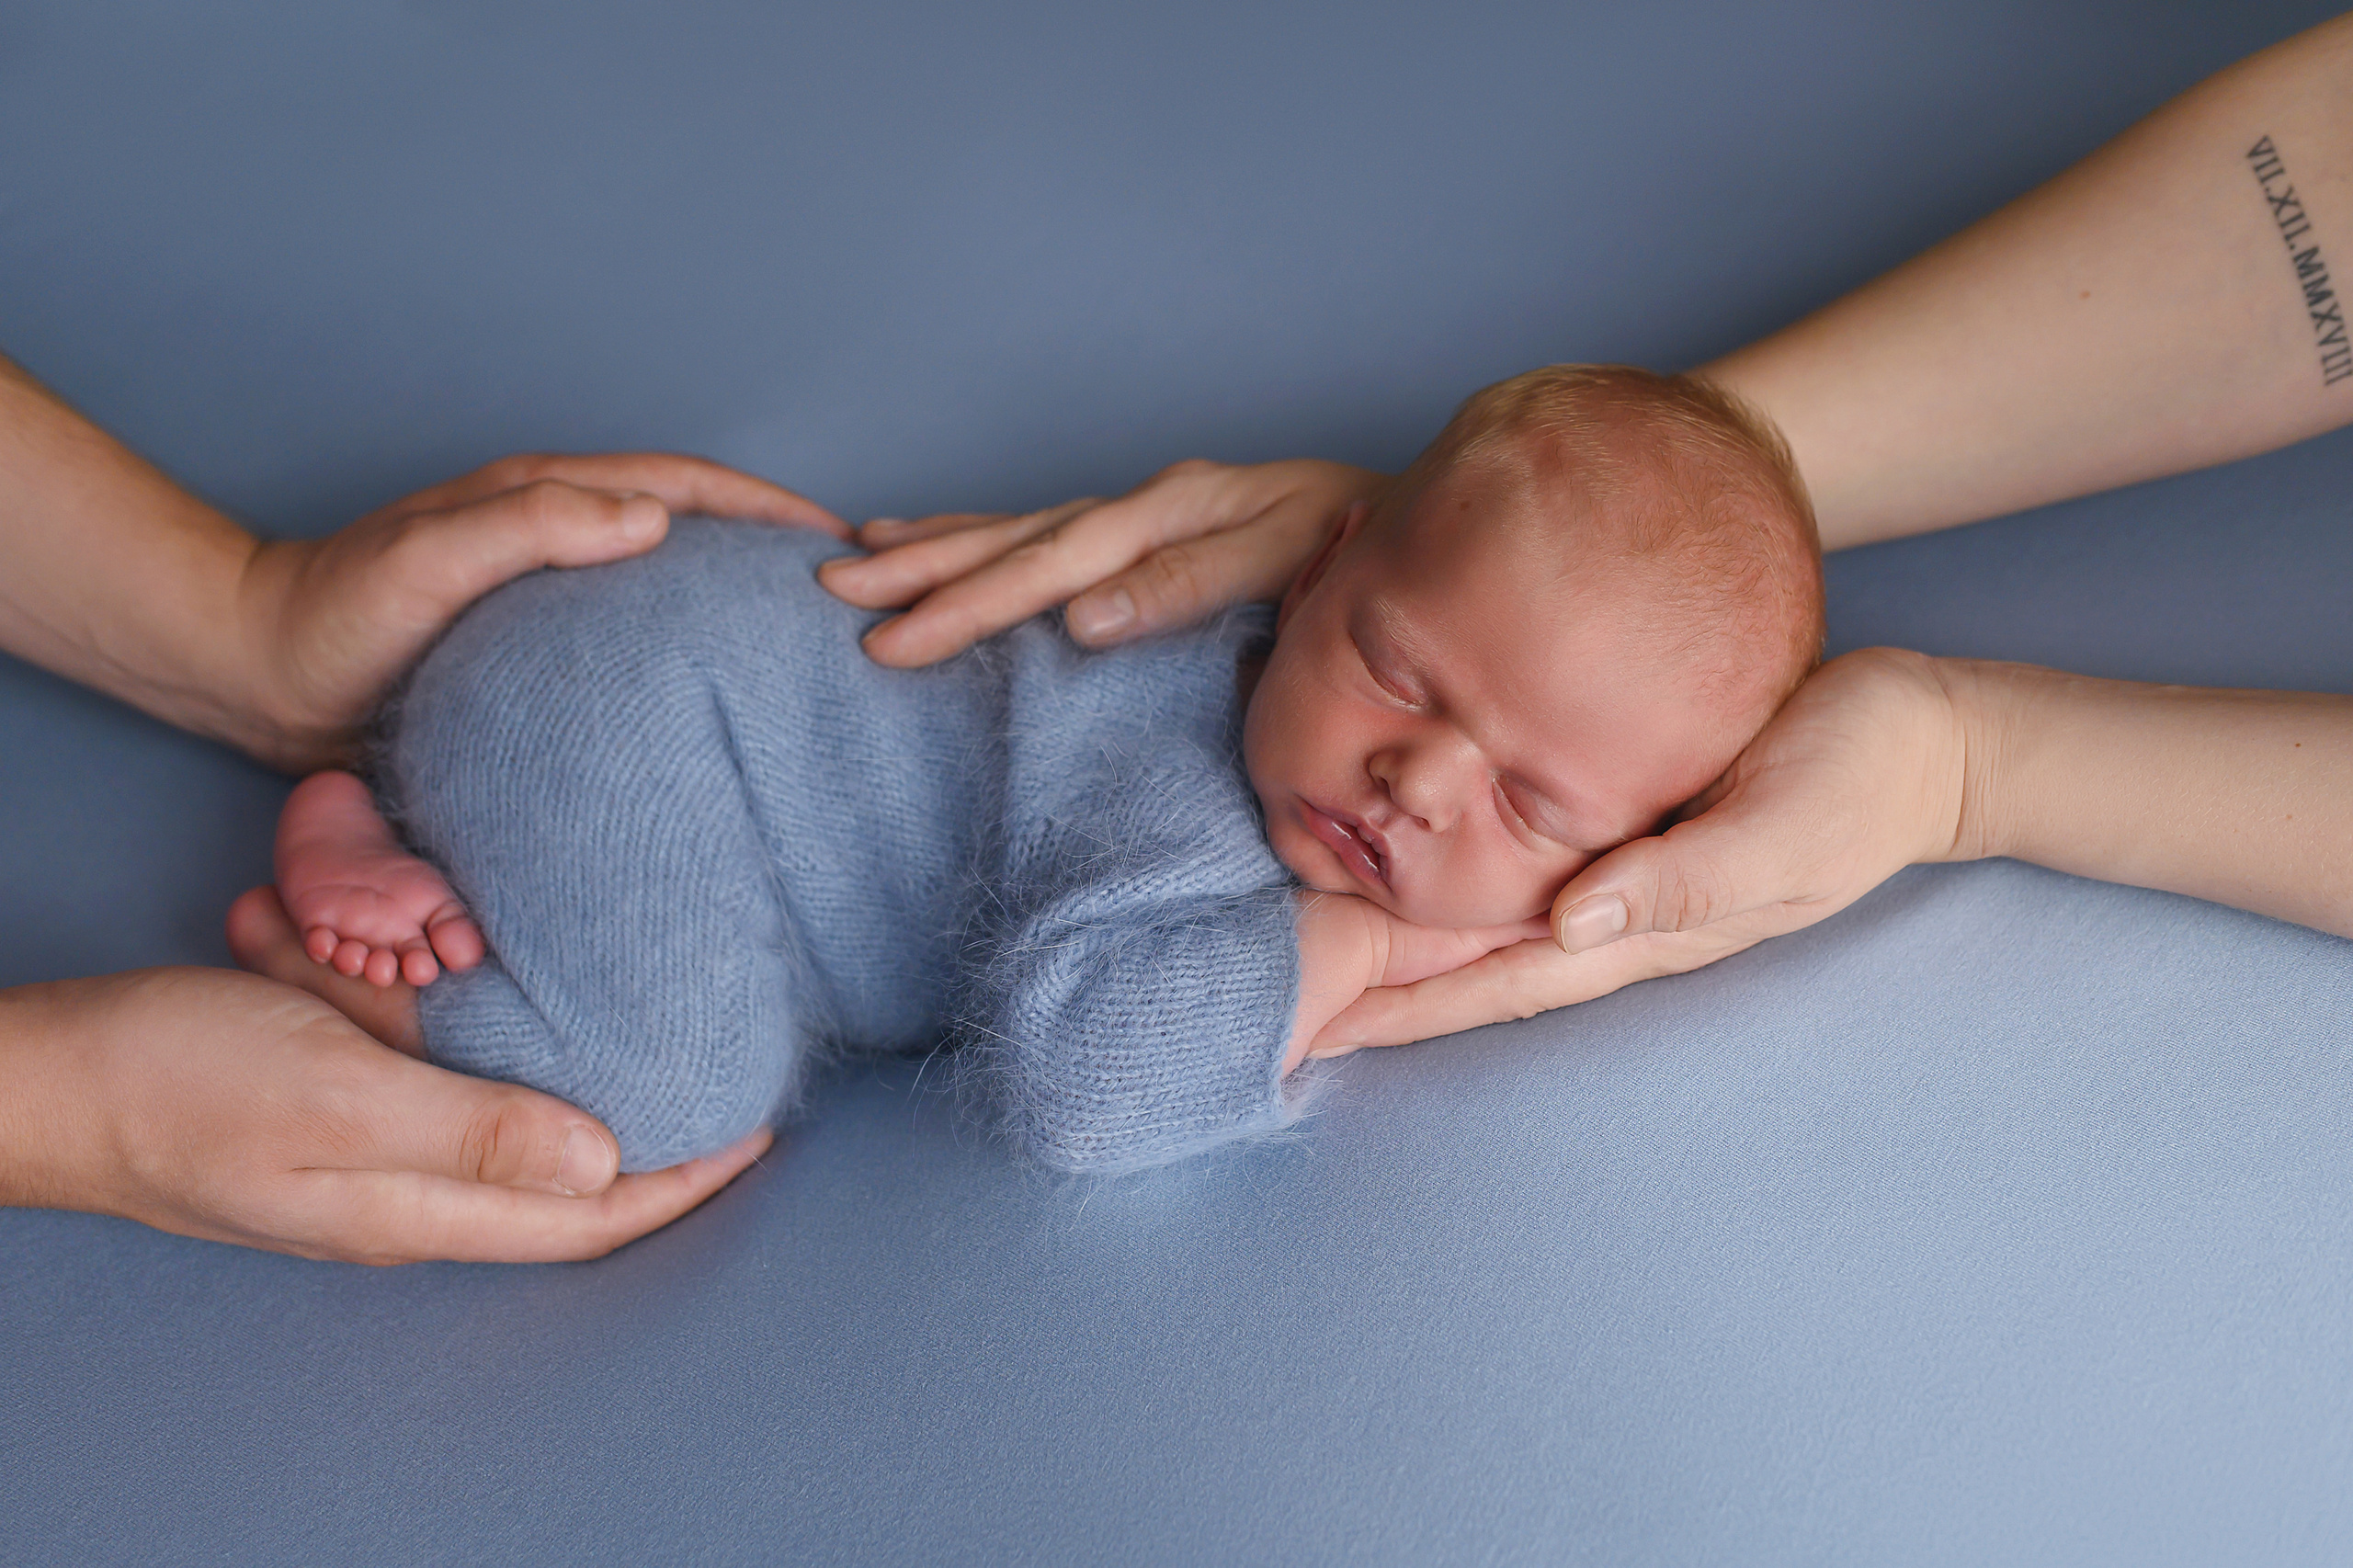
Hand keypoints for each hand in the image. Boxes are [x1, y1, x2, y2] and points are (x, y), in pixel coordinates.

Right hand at [0, 961, 770, 1264]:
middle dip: (653, 1146)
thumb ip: (472, 1131)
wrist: (47, 1078)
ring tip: (655, 1043)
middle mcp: (406, 1199)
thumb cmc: (177, 1081)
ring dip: (580, 1092)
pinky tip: (520, 1010)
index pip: (591, 1215)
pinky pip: (447, 1091)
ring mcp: (368, 1162)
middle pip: (563, 1188)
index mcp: (418, 1207)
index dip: (686, 1179)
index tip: (762, 1128)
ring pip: (510, 1135)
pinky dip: (496, 1052)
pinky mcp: (336, 1114)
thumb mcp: (338, 1096)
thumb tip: (605, 1161)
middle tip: (725, 1078)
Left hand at [234, 453, 844, 770]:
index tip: (842, 540)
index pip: (686, 487)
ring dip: (737, 608)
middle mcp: (560, 539)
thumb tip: (655, 520)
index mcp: (548, 498)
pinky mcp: (537, 658)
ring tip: (805, 653)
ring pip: (670, 591)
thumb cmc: (336, 613)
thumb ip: (533, 526)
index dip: (768, 508)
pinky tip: (718, 705)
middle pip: (694, 530)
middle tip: (851, 596)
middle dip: (775, 551)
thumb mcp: (431, 557)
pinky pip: (635, 649)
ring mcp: (552, 599)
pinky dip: (689, 661)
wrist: (260, 677)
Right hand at [819, 457, 1386, 666]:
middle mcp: (1150, 503)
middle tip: (839, 600)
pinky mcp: (1148, 526)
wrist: (1421, 517)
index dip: (974, 605)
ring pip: (1019, 529)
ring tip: (853, 560)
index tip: (902, 641)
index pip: (1056, 568)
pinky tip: (931, 541)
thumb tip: (1082, 617)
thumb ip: (1191, 584)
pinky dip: (980, 535)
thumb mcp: (1291, 562)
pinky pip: (1044, 530)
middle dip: (927, 573)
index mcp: (1178, 514)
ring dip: (936, 547)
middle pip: (1020, 541)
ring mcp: (1145, 511)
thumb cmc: (1365, 551)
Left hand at [1308, 648, 1971, 1051]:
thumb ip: (1684, 878)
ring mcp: (1614, 867)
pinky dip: (1446, 866)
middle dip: (1372, 986)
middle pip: (1467, 961)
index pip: (1496, 981)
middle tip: (1270, 994)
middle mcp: (1612, 909)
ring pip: (1479, 913)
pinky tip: (1400, 858)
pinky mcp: (1618, 813)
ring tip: (1302, 937)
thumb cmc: (1861, 780)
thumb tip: (1572, 922)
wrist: (1926, 735)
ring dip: (1394, 931)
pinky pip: (1512, 855)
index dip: (1405, 1008)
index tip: (1315, 1026)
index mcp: (1641, 926)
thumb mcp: (1783, 829)